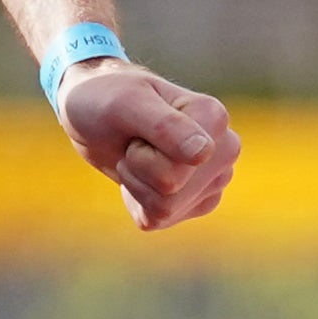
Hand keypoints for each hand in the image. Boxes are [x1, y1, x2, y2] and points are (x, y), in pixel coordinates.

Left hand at [55, 60, 233, 231]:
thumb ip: (165, 126)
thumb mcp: (126, 104)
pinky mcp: (198, 201)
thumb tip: (204, 154)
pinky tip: (139, 175)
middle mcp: (224, 149)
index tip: (137, 128)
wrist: (93, 113)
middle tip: (133, 142)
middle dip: (138, 170)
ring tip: (136, 156)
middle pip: (172, 191)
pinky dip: (136, 201)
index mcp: (214, 118)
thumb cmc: (107, 99)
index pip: (177, 168)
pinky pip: (158, 220)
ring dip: (136, 185)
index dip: (141, 154)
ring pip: (165, 209)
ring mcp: (213, 178)